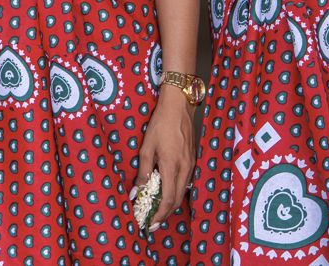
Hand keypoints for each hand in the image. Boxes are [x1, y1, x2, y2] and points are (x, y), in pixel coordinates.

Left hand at [132, 86, 195, 231]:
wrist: (179, 105)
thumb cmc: (161, 124)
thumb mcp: (146, 147)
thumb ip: (143, 171)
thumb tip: (137, 192)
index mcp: (171, 165)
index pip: (168, 199)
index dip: (159, 215)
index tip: (149, 223)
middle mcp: (184, 168)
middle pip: (177, 200)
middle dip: (165, 215)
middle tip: (152, 222)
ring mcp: (191, 164)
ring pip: (182, 192)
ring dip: (171, 204)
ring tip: (157, 210)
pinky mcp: (192, 160)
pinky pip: (185, 182)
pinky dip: (176, 192)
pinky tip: (166, 192)